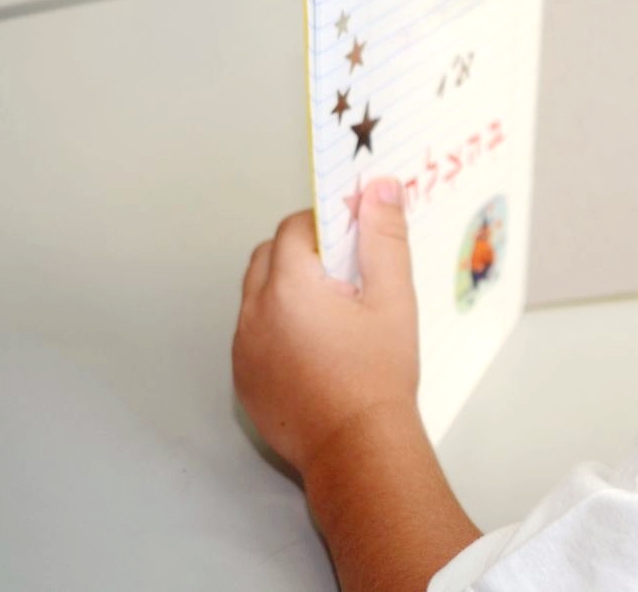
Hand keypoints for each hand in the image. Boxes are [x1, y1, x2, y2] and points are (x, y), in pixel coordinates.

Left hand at [232, 179, 420, 476]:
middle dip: (299, 253)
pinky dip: (276, 327)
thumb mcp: (393, 299)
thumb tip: (379, 189)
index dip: (322, 224)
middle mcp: (255, 313)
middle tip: (343, 274)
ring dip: (285, 289)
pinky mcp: (244, 379)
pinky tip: (315, 348)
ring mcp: (244, 349)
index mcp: (289, 286)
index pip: (292, 228)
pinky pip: (253, 335)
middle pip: (266, 257)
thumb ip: (384, 238)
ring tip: (331, 313)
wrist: (357, 448)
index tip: (351, 238)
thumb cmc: (378, 376)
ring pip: (256, 296)